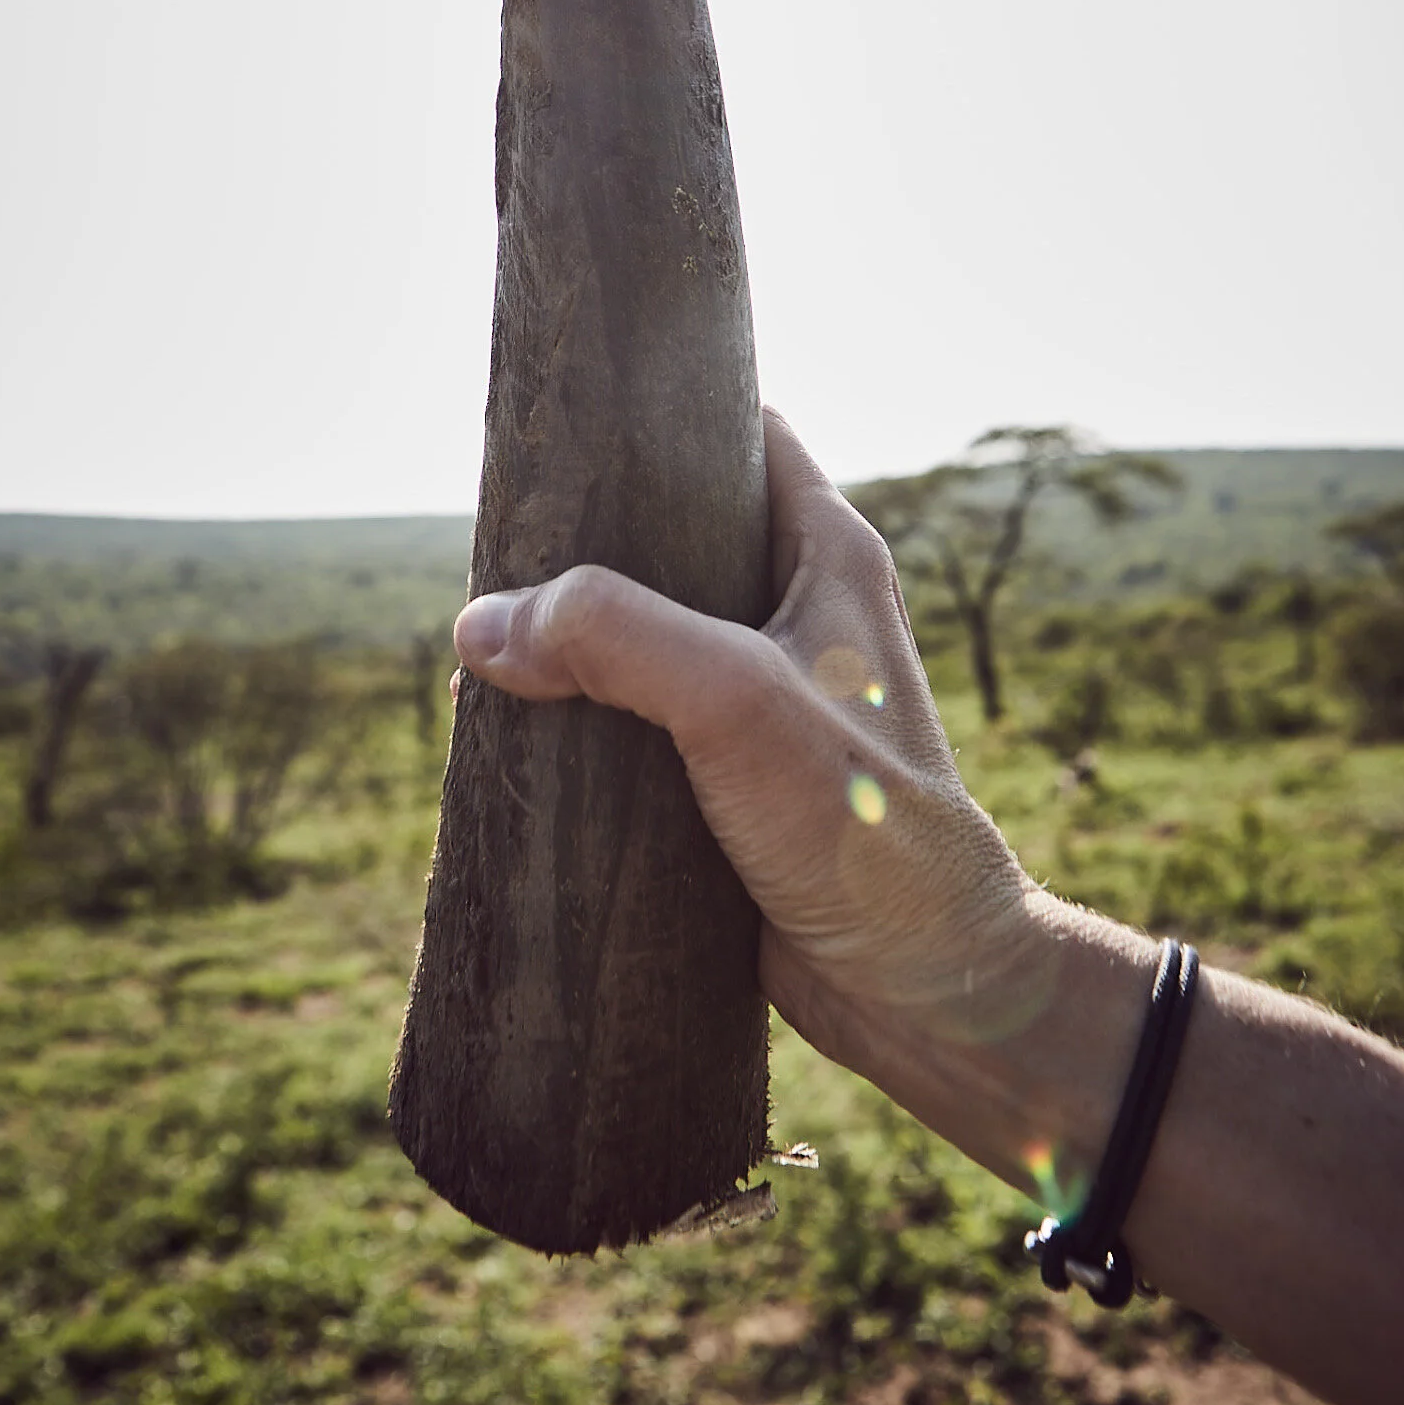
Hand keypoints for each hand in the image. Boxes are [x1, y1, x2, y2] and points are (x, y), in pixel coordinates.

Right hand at [453, 409, 1051, 1169]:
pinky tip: (508, 744)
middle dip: (580, 545)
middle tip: (488, 555)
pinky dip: (577, 730)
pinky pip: (636, 729)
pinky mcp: (729, 783)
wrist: (925, 990)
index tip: (561, 419)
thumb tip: (483, 625)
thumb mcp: (737, 702)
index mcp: (827, 555)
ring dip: (568, 649)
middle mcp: (798, 612)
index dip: (654, 414)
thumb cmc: (865, 830)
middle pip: (668, 536)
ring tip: (477, 657)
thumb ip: (615, 638)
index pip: (738, 431)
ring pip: (643, 639)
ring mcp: (763, 700)